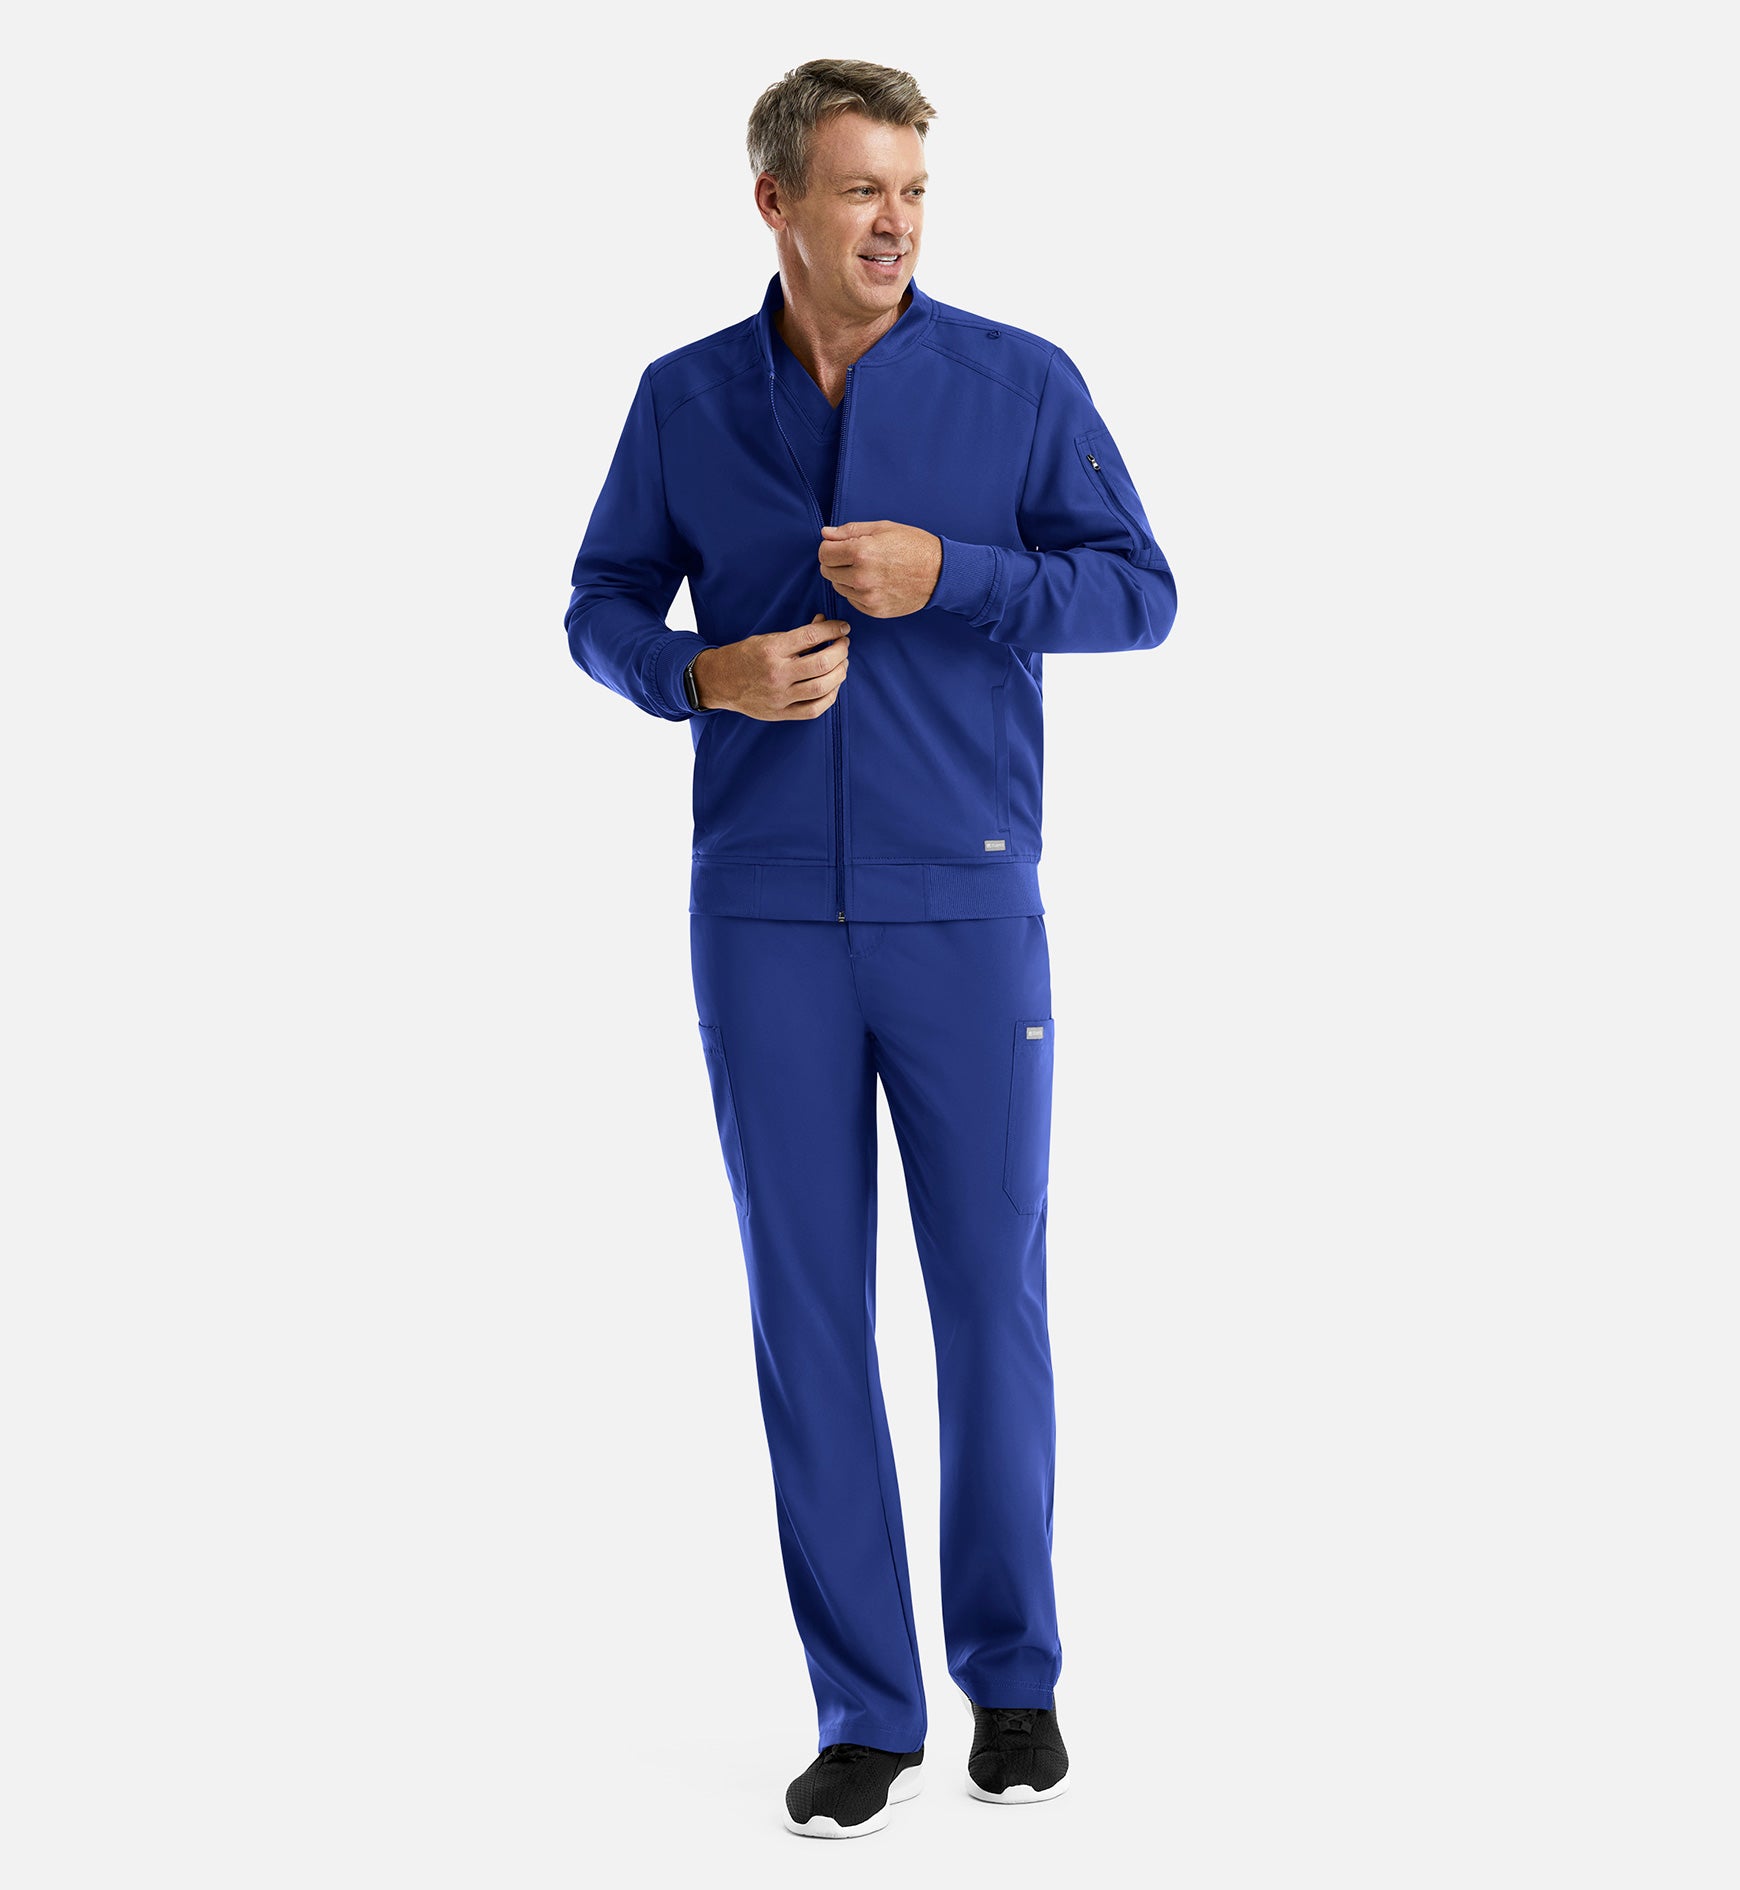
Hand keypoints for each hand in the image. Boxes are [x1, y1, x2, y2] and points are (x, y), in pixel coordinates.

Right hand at [692, 616, 849, 720]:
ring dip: (840, 673)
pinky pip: (815, 709)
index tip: (844, 627)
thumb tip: (826, 623)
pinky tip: (833, 685)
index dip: (834, 629)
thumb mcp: (769, 639)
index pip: (812, 636)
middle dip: (841, 651)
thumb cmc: (747, 656)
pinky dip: (830, 696)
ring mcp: (780, 696)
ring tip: (842, 664)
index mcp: (772, 650)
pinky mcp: (781, 713)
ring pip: (823, 687)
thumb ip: (798, 634)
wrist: (721, 681)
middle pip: (822, 663)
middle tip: (844, 645)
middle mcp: (777, 674)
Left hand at [818, 520, 942, 617]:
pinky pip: (852, 600)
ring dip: (845, 578)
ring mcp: (867, 596)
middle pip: (827, 571)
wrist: (939, 573)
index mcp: (861, 552)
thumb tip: (825, 534)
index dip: (829, 547)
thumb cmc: (913, 546)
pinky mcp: (874, 610)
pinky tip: (874, 582)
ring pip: (838, 587)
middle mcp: (861, 577)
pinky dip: (857, 591)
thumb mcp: (882, 528)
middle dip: (835, 562)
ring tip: (866, 569)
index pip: (824, 553)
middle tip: (853, 557)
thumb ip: (849, 531)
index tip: (839, 546)